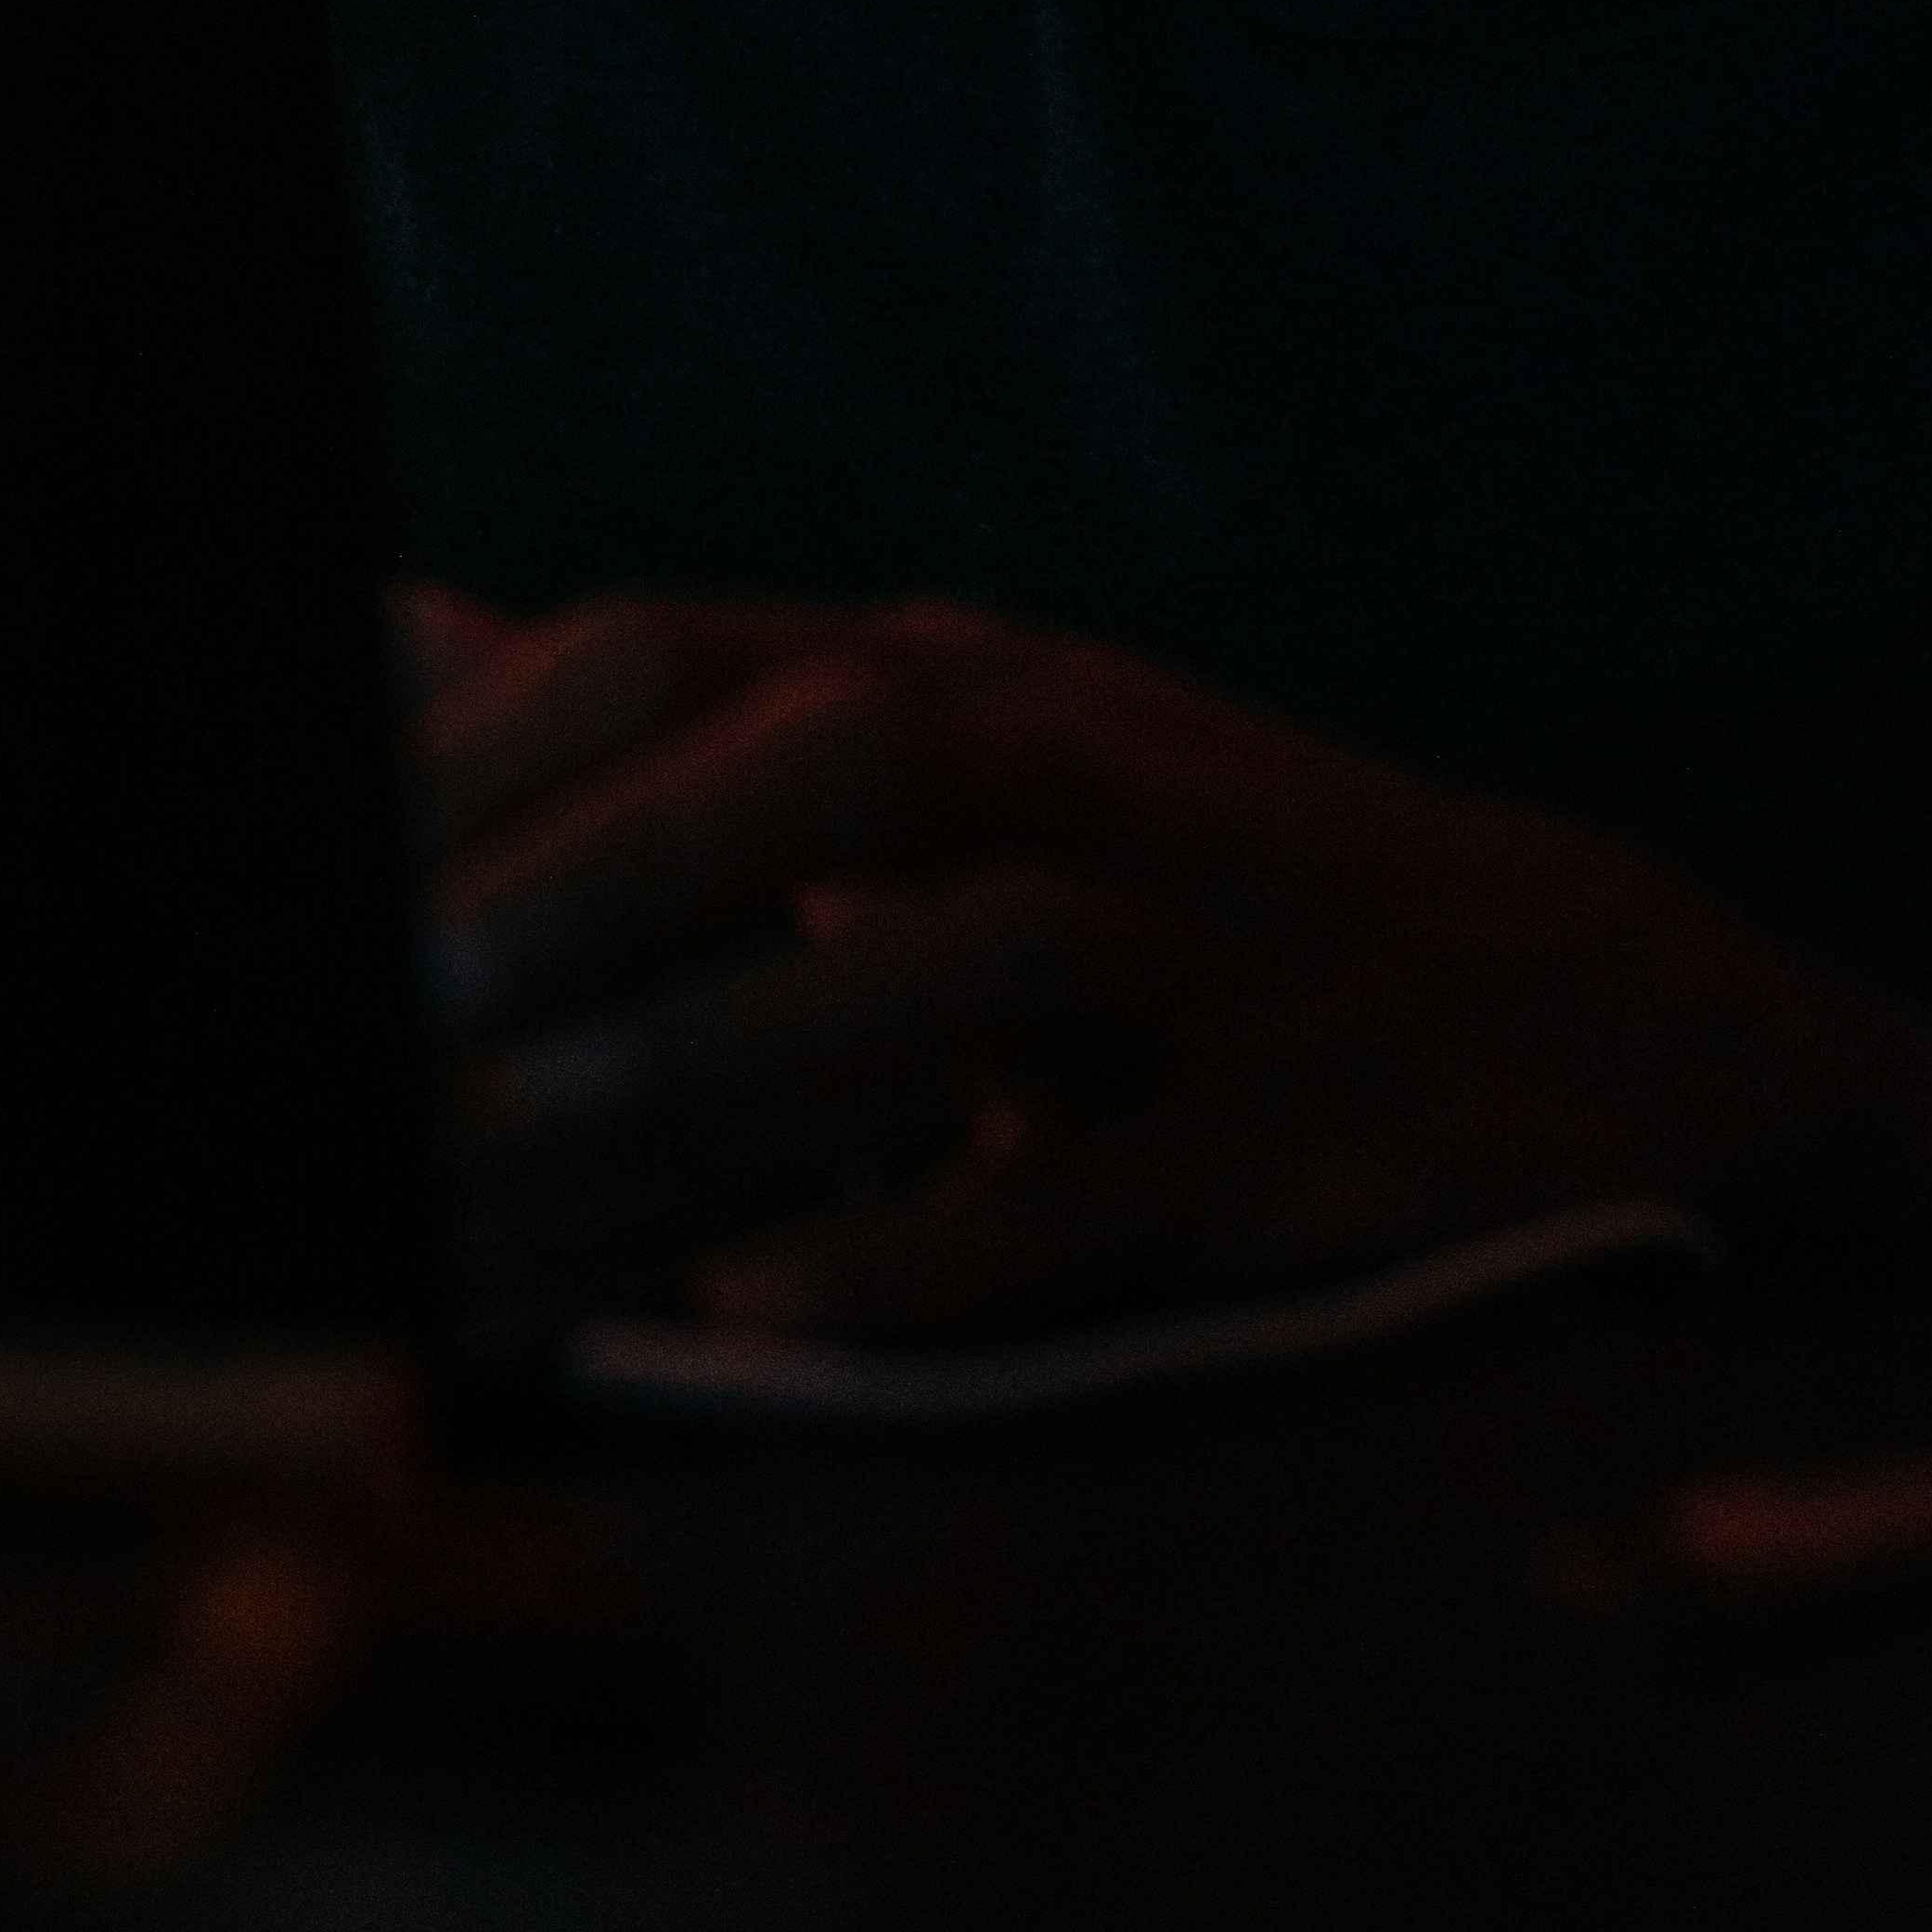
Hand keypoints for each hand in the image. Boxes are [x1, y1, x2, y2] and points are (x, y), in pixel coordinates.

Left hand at [406, 588, 1931, 1344]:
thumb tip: (394, 626)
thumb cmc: (1193, 890)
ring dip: (743, 1038)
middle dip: (603, 874)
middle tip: (410, 1004)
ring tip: (541, 1127)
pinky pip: (1091, 1197)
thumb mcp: (967, 752)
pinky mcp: (1292, 1149)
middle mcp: (1089, 771)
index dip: (505, 749)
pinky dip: (920, 1248)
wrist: (1599, 1007)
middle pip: (832, 753)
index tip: (332, 875)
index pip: (691, 648)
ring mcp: (1205, 955)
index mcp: (977, 673)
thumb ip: (688, 721)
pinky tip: (756, 1305)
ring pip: (971, 951)